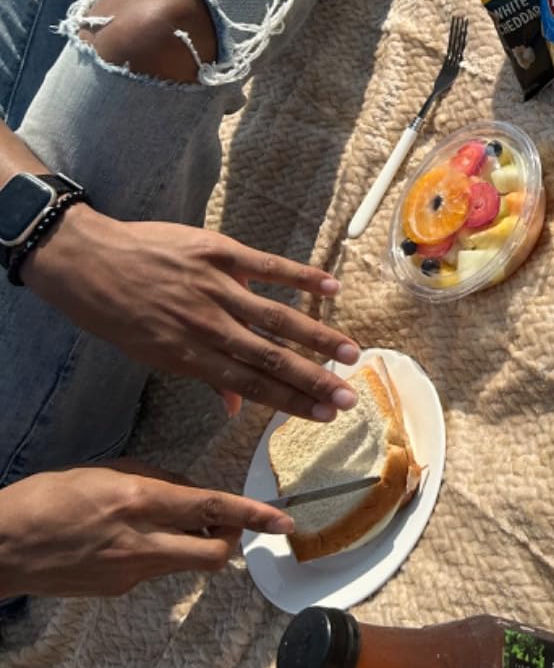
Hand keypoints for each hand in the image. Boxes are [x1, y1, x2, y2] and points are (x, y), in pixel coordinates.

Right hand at [0, 464, 294, 597]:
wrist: (1, 547)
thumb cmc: (48, 498)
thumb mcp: (106, 472)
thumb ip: (155, 480)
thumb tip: (190, 491)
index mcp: (139, 501)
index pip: (212, 509)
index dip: (253, 515)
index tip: (282, 521)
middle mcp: (141, 541)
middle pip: (213, 553)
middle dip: (233, 540)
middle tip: (234, 525)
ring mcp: (130, 573)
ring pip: (186, 562)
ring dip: (195, 545)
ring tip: (175, 523)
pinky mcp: (117, 591)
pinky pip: (155, 570)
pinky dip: (160, 553)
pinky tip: (131, 540)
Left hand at [22, 206, 360, 420]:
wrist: (88, 260)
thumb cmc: (115, 312)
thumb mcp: (149, 353)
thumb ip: (200, 376)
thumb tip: (235, 407)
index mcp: (190, 356)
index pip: (252, 384)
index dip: (291, 401)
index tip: (324, 414)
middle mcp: (208, 327)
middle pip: (271, 358)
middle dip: (314, 381)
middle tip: (349, 398)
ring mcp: (216, 288)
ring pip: (277, 318)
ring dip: (318, 337)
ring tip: (350, 354)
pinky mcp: (219, 253)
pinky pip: (268, 267)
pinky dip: (301, 277)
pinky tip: (331, 288)